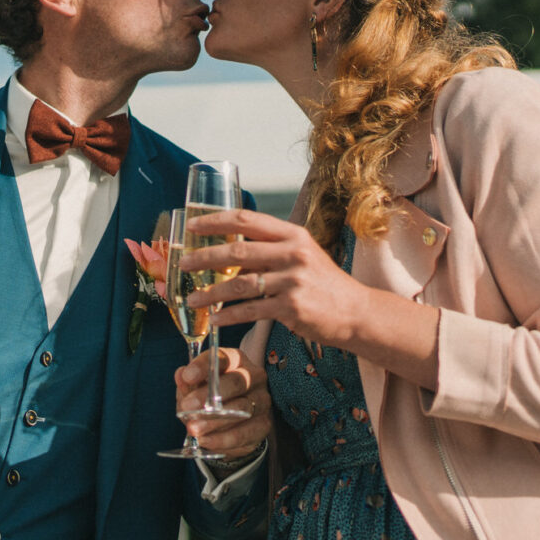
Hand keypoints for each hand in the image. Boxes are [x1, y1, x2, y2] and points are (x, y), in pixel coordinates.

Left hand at [176, 345, 270, 457]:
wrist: (230, 427)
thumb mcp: (194, 390)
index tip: (187, 376)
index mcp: (235, 361)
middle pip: (236, 382)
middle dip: (209, 396)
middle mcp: (253, 377)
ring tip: (194, 429)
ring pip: (241, 409)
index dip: (203, 366)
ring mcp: (261, 400)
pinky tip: (206, 441)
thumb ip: (188, 384)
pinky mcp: (263, 424)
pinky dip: (223, 439)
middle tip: (188, 407)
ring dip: (214, 421)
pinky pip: (244, 433)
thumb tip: (181, 375)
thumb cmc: (210, 400)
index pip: (222, 358)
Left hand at [181, 209, 370, 347]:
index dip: (217, 220)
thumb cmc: (323, 283)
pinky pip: (251, 311)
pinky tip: (215, 319)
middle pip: (238, 250)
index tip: (193, 225)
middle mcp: (293, 254)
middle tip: (184, 264)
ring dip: (211, 293)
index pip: (247, 220)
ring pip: (240, 284)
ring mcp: (293, 281)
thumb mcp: (302, 255)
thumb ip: (271, 248)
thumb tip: (229, 246)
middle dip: (205, 257)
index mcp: (293, 235)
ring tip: (192, 299)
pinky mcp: (291, 308)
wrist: (355, 311)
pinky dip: (229, 316)